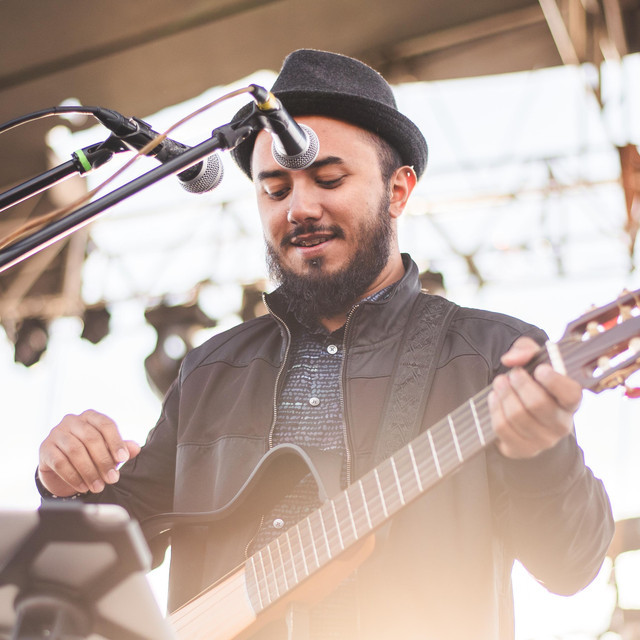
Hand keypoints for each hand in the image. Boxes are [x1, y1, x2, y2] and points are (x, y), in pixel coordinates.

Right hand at [38, 410, 140, 496]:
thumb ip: (121, 448)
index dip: (116, 442)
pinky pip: (60, 462)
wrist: (61, 466)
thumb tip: (136, 448)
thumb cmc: (90, 454)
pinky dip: (73, 476)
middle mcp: (72, 421)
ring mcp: (56, 433)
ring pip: (75, 451)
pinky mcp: (45, 448)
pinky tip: (83, 487)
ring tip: (98, 486)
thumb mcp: (107, 450)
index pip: (105, 425)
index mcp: (91, 416)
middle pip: (91, 438)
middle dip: (103, 461)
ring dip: (89, 471)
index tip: (124, 459)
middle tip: (112, 479)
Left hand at [489, 337, 582, 458]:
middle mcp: (562, 424)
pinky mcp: (523, 449)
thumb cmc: (533, 380)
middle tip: (513, 374)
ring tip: (500, 383)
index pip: (572, 394)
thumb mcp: (533, 358)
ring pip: (517, 416)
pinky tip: (494, 398)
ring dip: (503, 395)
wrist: (521, 404)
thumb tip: (511, 359)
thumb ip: (525, 350)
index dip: (555, 381)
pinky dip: (495, 409)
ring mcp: (543, 440)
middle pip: (538, 404)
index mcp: (571, 402)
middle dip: (519, 384)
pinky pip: (503, 429)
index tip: (540, 369)